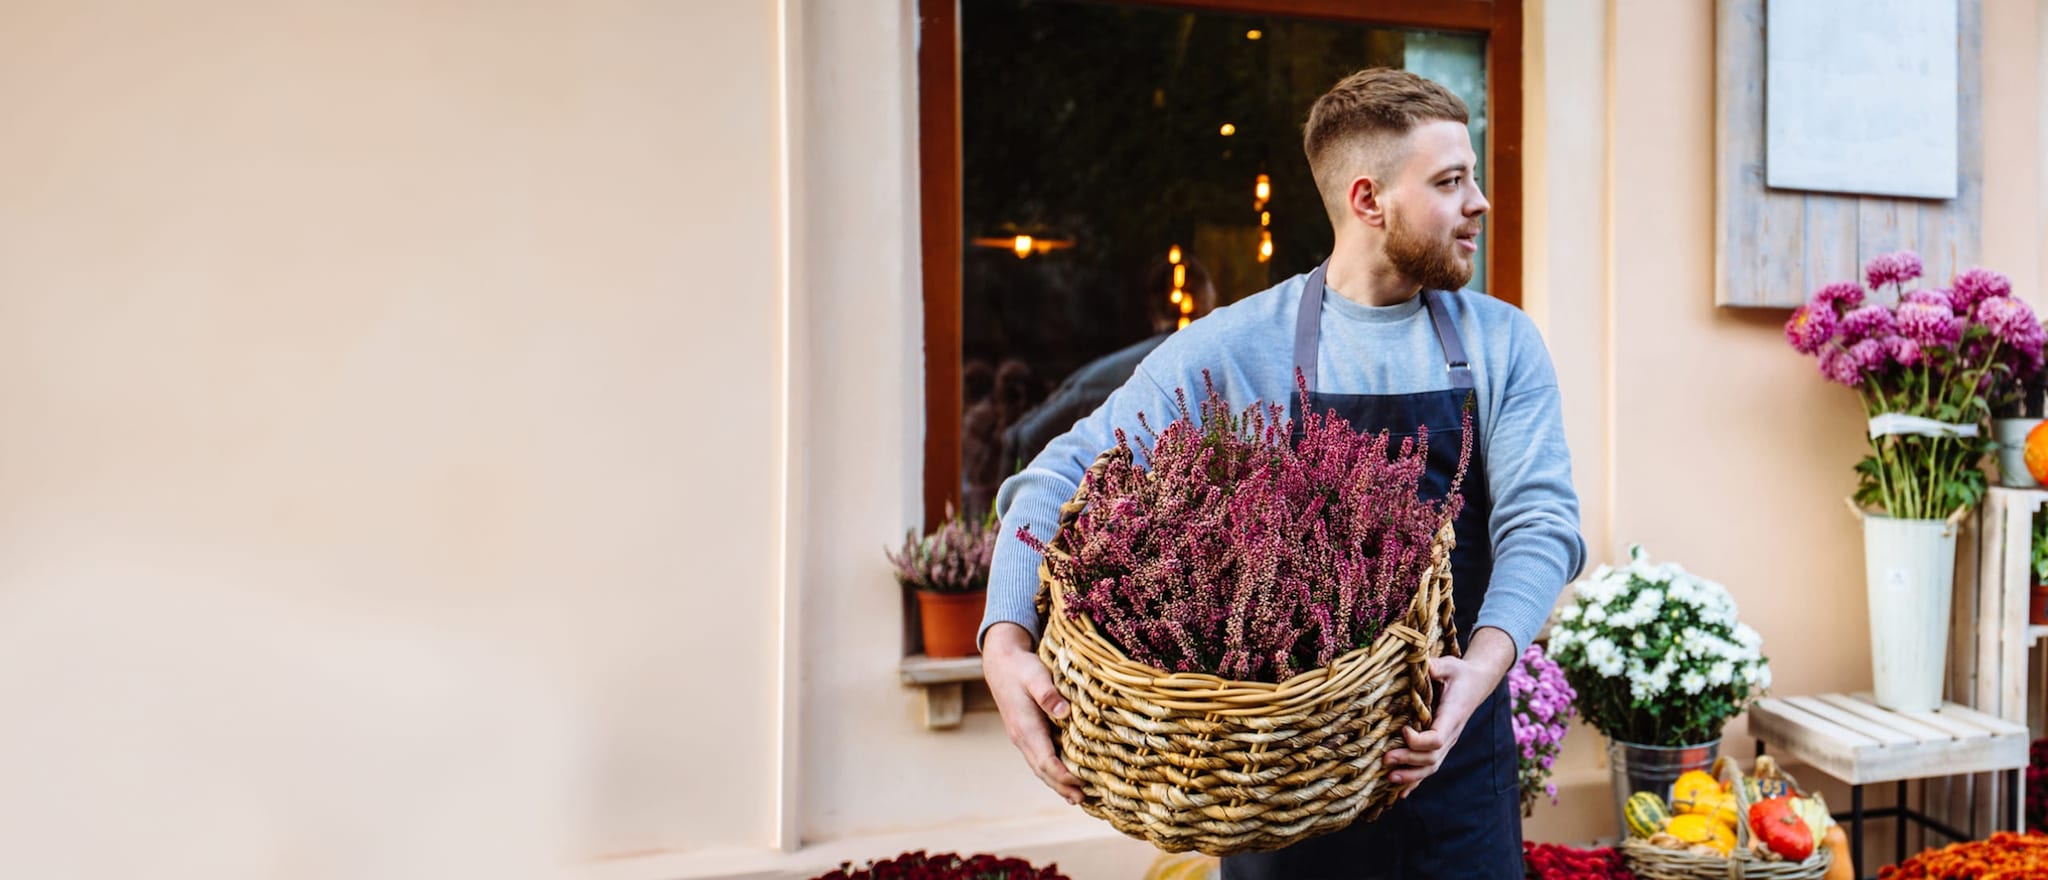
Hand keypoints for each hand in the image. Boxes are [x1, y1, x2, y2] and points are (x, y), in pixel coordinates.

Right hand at [982, 622, 1084, 803]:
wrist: (1001, 662)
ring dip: (1057, 783)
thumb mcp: (1036, 675)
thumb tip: (1063, 712)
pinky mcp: (1026, 733)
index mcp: (1025, 728)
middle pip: (1042, 770)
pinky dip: (1052, 771)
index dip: (1063, 775)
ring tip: (1077, 798)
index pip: (1045, 760)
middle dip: (1062, 786)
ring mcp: (1022, 737)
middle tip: (1083, 801)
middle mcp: (1021, 738)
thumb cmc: (1021, 667)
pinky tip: (1064, 777)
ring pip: (1040, 767)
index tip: (1081, 785)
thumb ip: (1048, 694)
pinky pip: (1039, 758)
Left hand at [1382, 627, 1516, 797]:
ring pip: (1432, 766)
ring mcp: (1448, 742)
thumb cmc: (1460, 673)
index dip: (1419, 740)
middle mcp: (1452, 733)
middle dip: (1408, 761)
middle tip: (1385, 759)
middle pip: (1432, 757)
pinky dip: (1416, 781)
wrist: (1476, 683)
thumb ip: (1436, 667)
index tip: (1403, 730)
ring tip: (1390, 779)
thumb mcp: (1449, 665)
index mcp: (1452, 716)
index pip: (1437, 738)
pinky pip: (1430, 767)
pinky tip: (1400, 794)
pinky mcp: (1442, 745)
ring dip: (1411, 776)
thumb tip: (1423, 667)